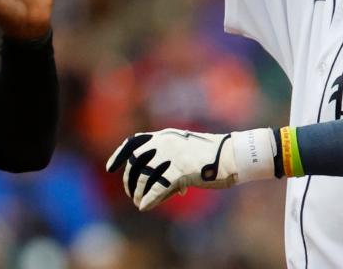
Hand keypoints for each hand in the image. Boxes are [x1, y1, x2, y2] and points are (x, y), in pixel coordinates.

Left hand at [106, 129, 239, 210]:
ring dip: (138, 193)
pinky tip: (145, 207)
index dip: (119, 155)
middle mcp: (165, 143)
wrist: (232, 155)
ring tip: (139, 202)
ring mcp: (172, 156)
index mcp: (165, 135)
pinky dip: (149, 199)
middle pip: (135, 163)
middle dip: (129, 181)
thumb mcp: (186, 148)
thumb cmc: (212, 154)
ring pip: (144, 178)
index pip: (133, 142)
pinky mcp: (181, 171)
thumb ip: (168, 157)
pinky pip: (158, 189)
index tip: (110, 168)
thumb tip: (154, 179)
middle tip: (131, 193)